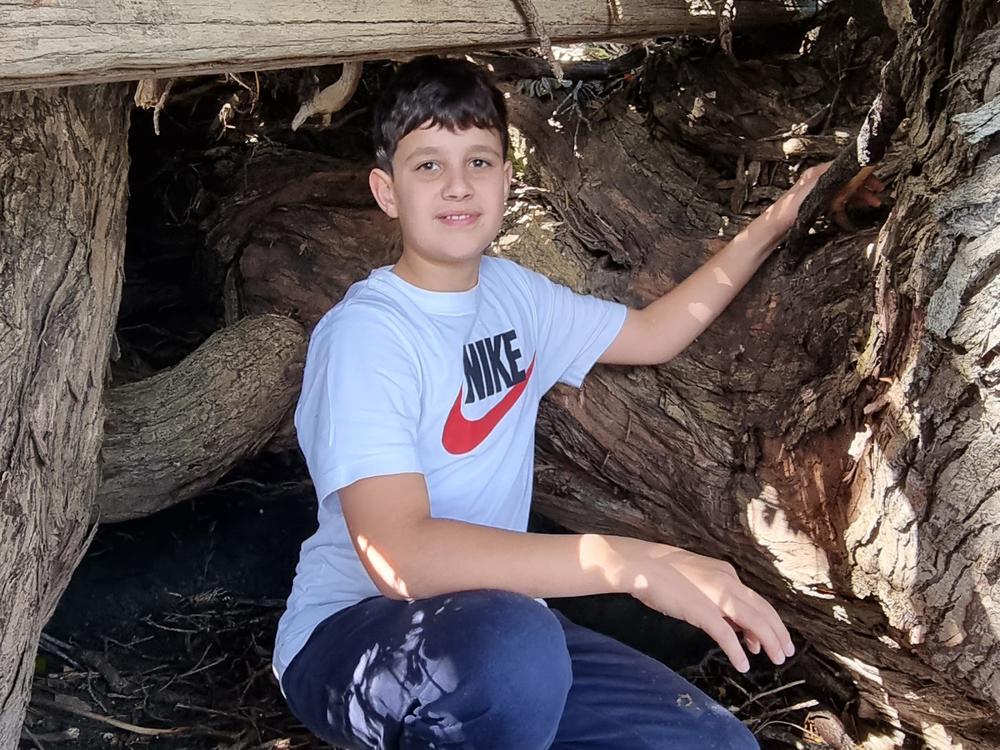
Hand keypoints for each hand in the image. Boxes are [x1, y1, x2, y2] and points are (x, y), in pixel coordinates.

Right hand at [626, 544, 793, 671]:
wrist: (643, 565)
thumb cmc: (663, 572)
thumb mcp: (698, 578)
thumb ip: (716, 596)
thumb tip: (730, 621)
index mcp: (727, 574)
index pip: (756, 600)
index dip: (768, 621)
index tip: (770, 638)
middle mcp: (729, 584)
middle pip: (763, 611)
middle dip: (778, 633)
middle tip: (785, 651)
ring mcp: (718, 597)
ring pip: (754, 623)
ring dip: (768, 642)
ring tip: (774, 659)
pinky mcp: (704, 612)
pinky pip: (727, 636)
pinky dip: (737, 652)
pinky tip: (742, 665)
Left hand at [770, 162, 884, 230]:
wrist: (777, 225)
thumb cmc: (792, 208)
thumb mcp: (818, 188)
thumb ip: (835, 177)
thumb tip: (854, 170)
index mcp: (819, 172)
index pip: (847, 166)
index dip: (863, 171)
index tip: (876, 177)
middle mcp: (819, 180)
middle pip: (848, 178)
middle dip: (865, 185)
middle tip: (879, 192)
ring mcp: (818, 192)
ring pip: (845, 190)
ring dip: (860, 195)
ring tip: (873, 202)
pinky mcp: (817, 204)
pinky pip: (838, 201)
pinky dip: (850, 203)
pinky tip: (857, 209)